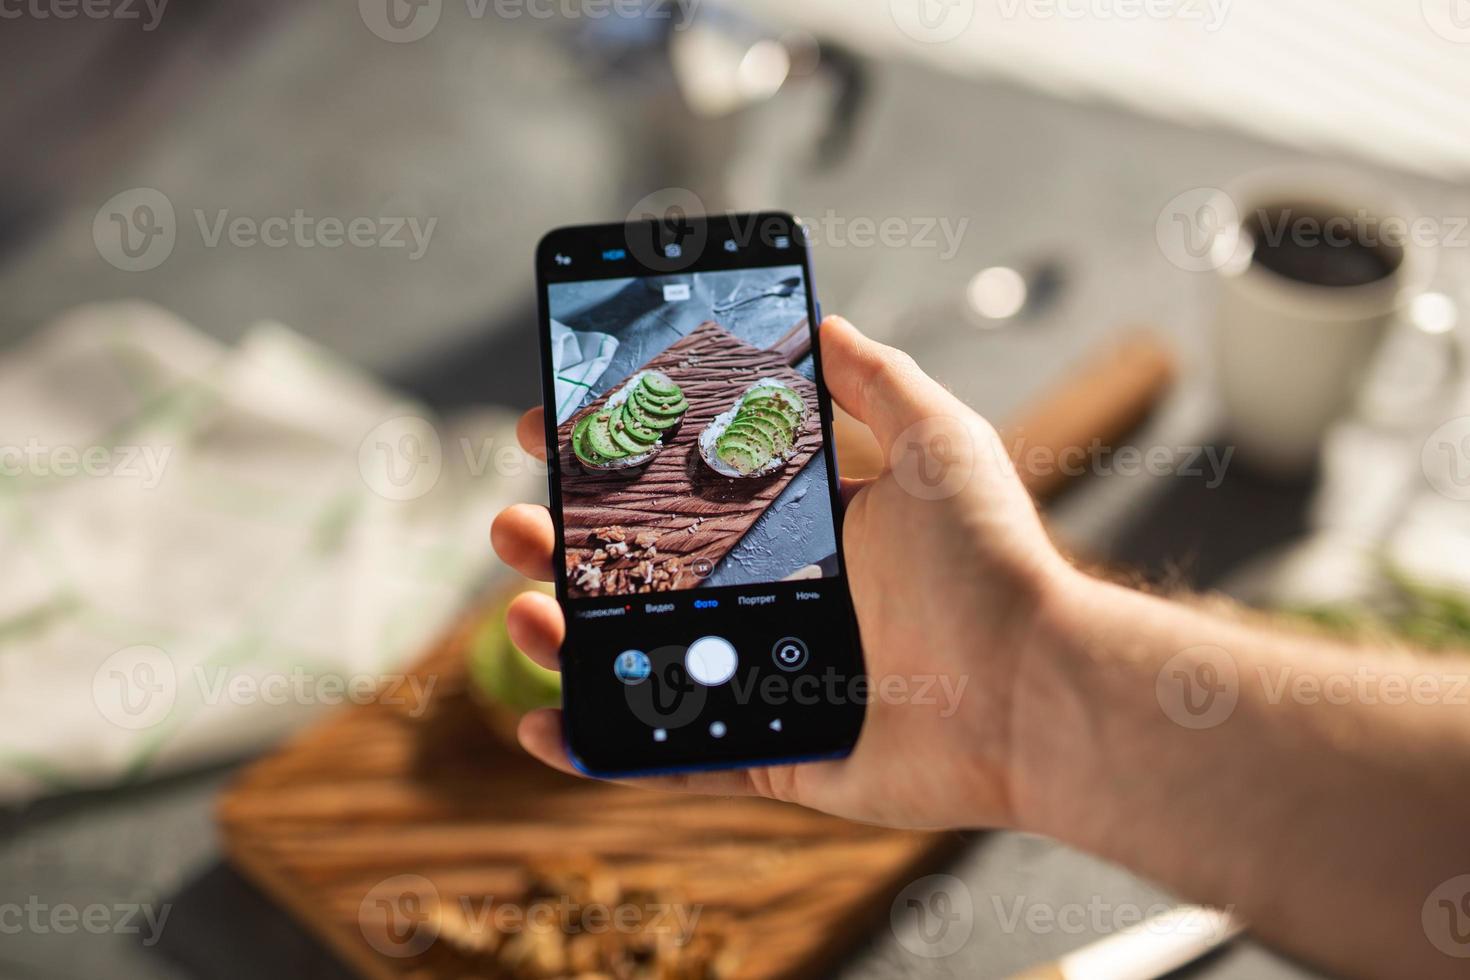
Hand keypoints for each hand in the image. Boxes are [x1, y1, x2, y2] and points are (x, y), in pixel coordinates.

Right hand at [490, 315, 1072, 829]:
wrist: (1034, 690)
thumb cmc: (991, 563)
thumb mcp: (937, 443)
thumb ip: (877, 380)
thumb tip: (820, 321)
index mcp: (804, 532)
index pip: (686, 489)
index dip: (617, 463)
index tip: (553, 430)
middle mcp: (777, 602)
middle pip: (645, 572)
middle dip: (567, 544)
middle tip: (513, 523)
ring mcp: (765, 679)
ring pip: (639, 657)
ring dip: (566, 634)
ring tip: (522, 605)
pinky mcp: (769, 754)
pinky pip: (669, 753)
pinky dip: (601, 745)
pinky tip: (545, 720)